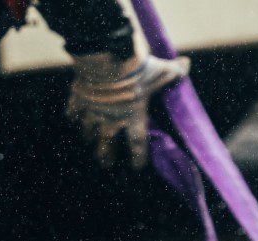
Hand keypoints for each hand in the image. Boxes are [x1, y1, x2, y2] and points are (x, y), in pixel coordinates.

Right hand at [67, 51, 190, 169]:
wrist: (108, 57)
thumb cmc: (139, 67)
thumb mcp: (161, 68)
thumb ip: (174, 70)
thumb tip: (186, 64)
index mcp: (133, 116)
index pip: (137, 143)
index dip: (138, 157)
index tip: (137, 167)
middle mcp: (110, 120)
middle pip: (106, 145)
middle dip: (105, 156)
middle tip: (106, 163)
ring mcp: (92, 112)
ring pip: (87, 132)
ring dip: (88, 137)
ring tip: (88, 140)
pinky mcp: (79, 100)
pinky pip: (73, 113)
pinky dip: (73, 115)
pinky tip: (72, 117)